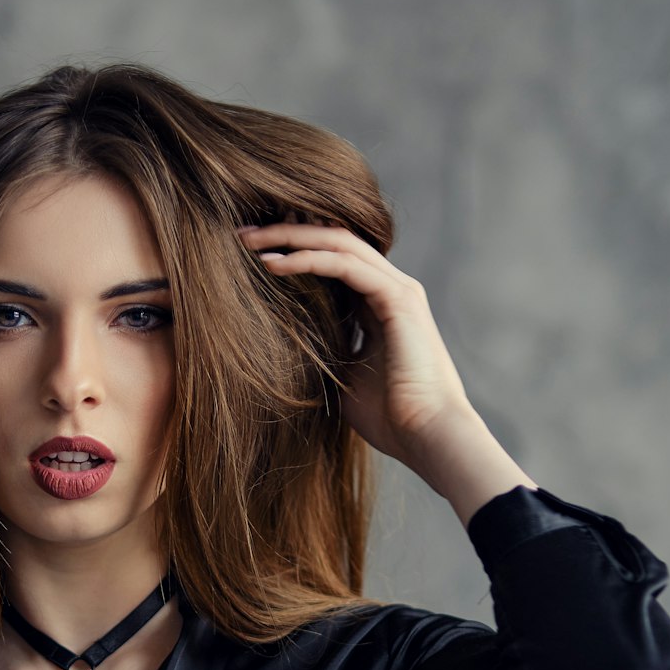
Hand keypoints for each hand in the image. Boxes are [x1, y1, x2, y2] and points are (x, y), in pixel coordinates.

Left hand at [236, 219, 476, 464]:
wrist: (427, 436)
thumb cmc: (390, 418)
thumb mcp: (344, 378)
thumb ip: (326, 352)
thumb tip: (288, 349)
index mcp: (379, 306)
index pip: (335, 260)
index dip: (295, 250)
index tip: (252, 254)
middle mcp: (391, 289)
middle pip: (334, 239)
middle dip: (286, 232)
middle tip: (242, 235)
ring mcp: (398, 290)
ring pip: (338, 242)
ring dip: (291, 237)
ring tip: (250, 240)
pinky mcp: (398, 298)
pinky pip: (345, 265)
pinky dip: (308, 259)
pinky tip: (274, 264)